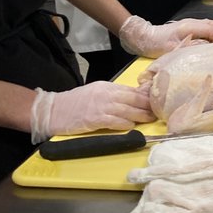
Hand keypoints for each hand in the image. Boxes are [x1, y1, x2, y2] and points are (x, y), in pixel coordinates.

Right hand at [30, 82, 152, 143]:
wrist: (54, 110)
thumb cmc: (75, 103)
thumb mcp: (96, 93)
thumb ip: (114, 95)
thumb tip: (134, 98)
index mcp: (107, 87)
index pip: (132, 90)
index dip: (146, 96)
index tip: (157, 100)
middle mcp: (106, 94)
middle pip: (133, 99)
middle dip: (148, 106)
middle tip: (159, 111)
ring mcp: (101, 107)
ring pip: (127, 110)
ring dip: (141, 115)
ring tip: (151, 119)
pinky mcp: (95, 119)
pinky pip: (115, 121)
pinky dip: (125, 123)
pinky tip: (132, 125)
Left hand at [119, 15, 212, 56]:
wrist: (144, 37)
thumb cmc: (156, 43)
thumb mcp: (172, 49)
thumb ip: (190, 48)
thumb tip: (206, 48)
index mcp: (189, 27)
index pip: (211, 30)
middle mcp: (191, 22)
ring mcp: (189, 23)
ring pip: (209, 25)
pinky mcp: (186, 27)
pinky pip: (203, 28)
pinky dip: (209, 35)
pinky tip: (207, 45)